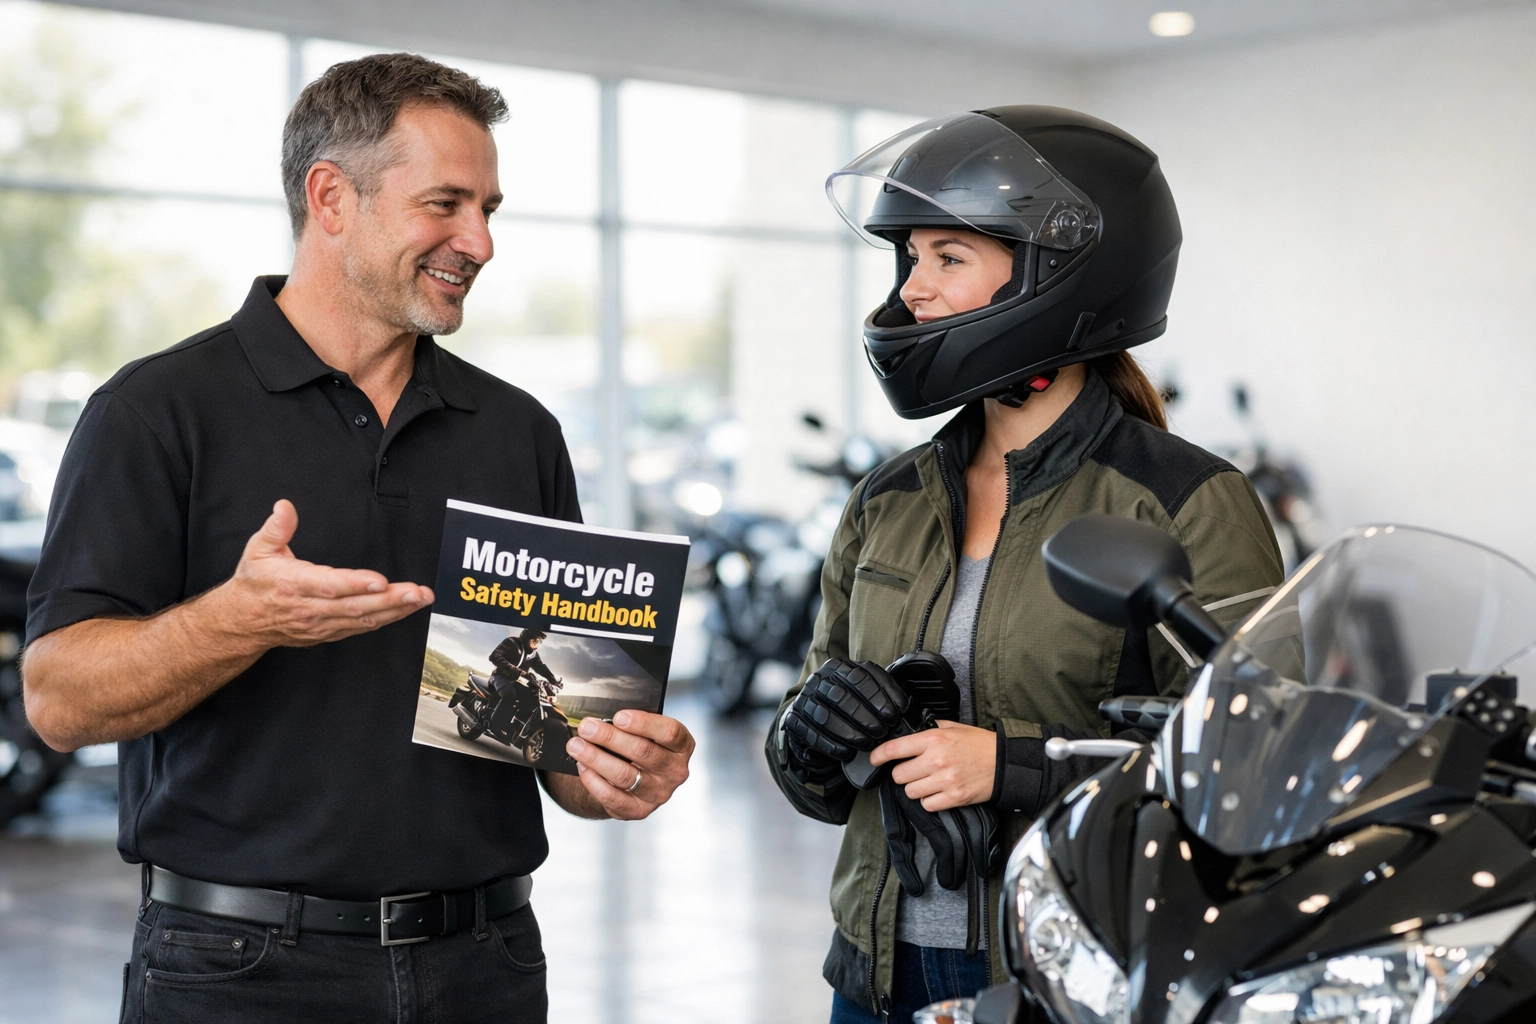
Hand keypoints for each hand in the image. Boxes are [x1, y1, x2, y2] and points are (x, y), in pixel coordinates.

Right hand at [214, 500, 432, 650]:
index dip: (356, 584)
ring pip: (362, 619)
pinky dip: (384, 620)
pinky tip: (404, 611)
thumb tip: (285, 507)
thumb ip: (276, 528)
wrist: (241, 621)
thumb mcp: (258, 550)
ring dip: (395, 611)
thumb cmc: (255, 582)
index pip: (329, 585)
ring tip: (420, 599)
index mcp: (294, 584)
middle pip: (354, 606)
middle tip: (417, 592)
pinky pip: (360, 628)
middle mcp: (310, 608)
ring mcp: (321, 624)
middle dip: (390, 600)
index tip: (380, 581)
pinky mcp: (328, 632)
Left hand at [564, 709, 693, 819]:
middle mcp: (675, 771)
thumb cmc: (641, 747)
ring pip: (624, 775)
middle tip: (587, 727)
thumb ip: (634, 724)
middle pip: (643, 752)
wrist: (634, 778)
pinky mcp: (639, 810)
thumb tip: (603, 717)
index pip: (669, 732)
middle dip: (610, 737)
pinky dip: (594, 780)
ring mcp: (658, 793)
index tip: (618, 716)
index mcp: (682, 746)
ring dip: (596, 758)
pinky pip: (612, 796)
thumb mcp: (647, 732)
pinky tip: (582, 766)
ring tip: (576, 745)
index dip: (643, 723)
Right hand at [783, 658, 908, 763]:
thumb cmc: (847, 705)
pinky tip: (847, 753)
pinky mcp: (793, 720)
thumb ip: (880, 694)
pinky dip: (831, 745)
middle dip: (865, 716)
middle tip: (883, 732)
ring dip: (849, 732)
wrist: (813, 717)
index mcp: (838, 666)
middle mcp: (818, 679)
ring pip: (826, 716)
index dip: (880, 696)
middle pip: (842, 696)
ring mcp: (803, 699)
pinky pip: (812, 734)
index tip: (896, 713)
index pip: (861, 676)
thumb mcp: (863, 692)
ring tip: (867, 744)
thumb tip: (905, 707)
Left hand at [871, 720, 994, 810]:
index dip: (879, 755)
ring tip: (930, 781)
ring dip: (916, 788)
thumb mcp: (953, 727)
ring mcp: (945, 780)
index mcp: (934, 739)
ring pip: (910, 792)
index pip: (895, 749)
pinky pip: (927, 805)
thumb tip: (907, 737)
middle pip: (899, 775)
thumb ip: (929, 730)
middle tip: (915, 771)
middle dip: (904, 774)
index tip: (873, 759)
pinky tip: (939, 792)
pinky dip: (930, 801)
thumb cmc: (978, 744)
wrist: (1004, 763)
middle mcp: (936, 760)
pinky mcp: (953, 797)